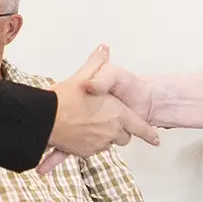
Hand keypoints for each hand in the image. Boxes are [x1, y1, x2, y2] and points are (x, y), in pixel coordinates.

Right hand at [40, 45, 157, 173]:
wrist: (46, 119)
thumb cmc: (67, 98)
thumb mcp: (85, 74)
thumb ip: (97, 63)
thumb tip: (104, 48)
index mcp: (118, 115)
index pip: (140, 127)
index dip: (149, 133)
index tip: (156, 140)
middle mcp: (111, 132)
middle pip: (122, 137)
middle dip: (118, 131)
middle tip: (106, 118)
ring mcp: (98, 145)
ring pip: (106, 144)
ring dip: (102, 137)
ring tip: (88, 123)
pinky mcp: (83, 153)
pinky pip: (90, 151)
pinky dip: (86, 147)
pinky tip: (77, 141)